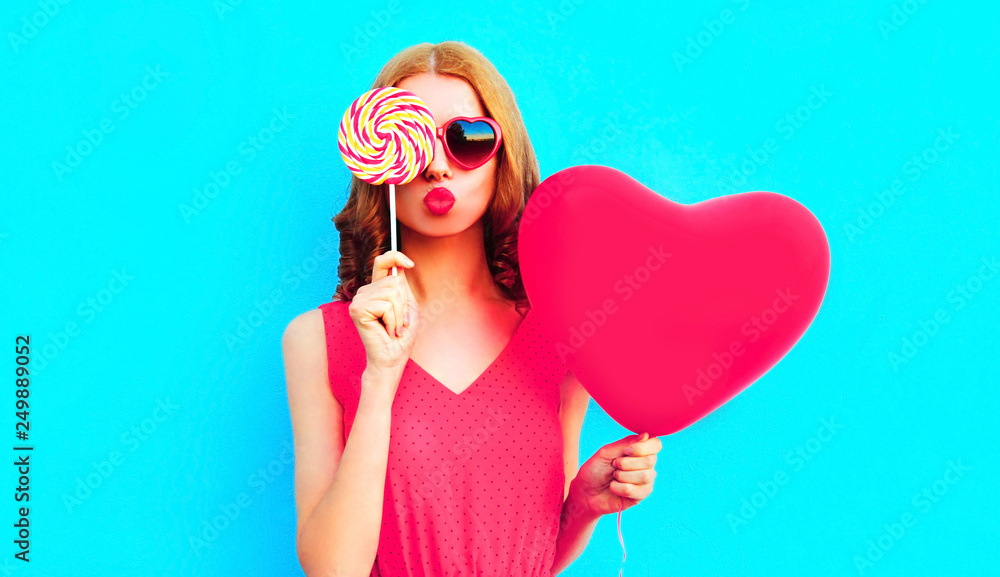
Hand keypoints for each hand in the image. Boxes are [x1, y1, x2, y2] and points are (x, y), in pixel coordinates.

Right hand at [348, 250, 418, 372]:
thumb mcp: (407, 305)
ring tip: (394, 327)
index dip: (395, 256)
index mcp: (376, 289)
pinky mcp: (357, 309)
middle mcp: (365, 291)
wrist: (393, 358)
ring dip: (399, 314)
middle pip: (394, 280)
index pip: (382, 262)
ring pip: (392, 292)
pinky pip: (386, 305)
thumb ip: (402, 285)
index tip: (410, 263)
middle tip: (399, 322)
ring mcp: (359, 300)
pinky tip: (387, 331)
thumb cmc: (401, 335)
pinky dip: (392, 321)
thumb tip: (400, 263)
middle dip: (403, 304)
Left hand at [571, 432, 661, 516]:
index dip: (643, 447)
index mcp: (638, 451)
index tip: (626, 451)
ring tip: (613, 477)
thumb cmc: (595, 470)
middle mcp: (645, 465)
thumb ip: (626, 444)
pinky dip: (620, 488)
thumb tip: (646, 435)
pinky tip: (613, 488)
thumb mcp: (606, 453)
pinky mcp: (640, 496)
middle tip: (614, 465)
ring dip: (623, 476)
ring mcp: (645, 482)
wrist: (585, 492)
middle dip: (627, 463)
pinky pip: (637, 491)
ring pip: (645, 476)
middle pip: (650, 460)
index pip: (655, 444)